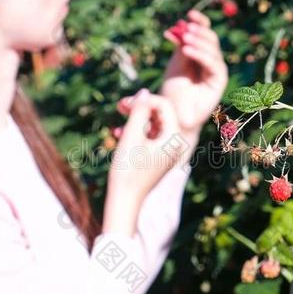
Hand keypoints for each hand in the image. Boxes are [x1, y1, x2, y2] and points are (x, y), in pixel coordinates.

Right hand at [104, 89, 183, 235]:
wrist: (125, 202)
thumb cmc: (127, 169)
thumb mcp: (131, 135)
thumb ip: (139, 111)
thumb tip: (145, 91)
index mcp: (174, 138)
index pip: (164, 105)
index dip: (144, 99)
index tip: (124, 104)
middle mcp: (176, 145)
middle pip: (160, 114)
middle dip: (140, 108)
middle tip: (119, 106)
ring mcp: (168, 153)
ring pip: (153, 126)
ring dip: (135, 121)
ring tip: (116, 122)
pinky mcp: (159, 159)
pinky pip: (150, 139)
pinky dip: (135, 134)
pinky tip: (117, 135)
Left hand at [160, 9, 227, 131]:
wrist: (174, 116)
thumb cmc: (173, 92)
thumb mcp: (175, 65)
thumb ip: (181, 47)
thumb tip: (180, 25)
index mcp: (201, 55)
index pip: (204, 34)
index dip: (200, 22)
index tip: (189, 13)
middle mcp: (211, 62)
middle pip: (211, 40)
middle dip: (199, 31)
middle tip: (186, 28)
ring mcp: (216, 71)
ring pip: (213, 50)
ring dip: (199, 41)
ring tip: (185, 38)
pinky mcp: (219, 82)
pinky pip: (213, 64)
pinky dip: (200, 55)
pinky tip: (187, 50)